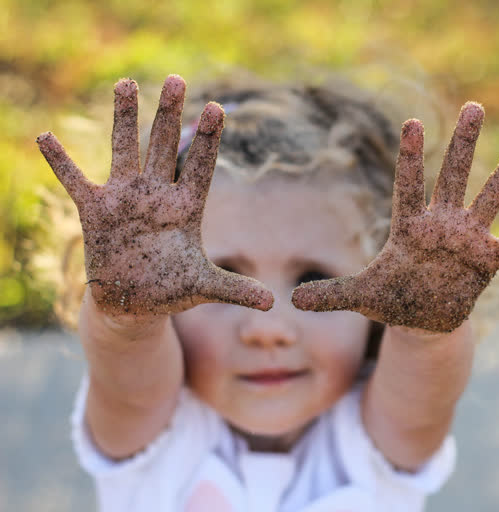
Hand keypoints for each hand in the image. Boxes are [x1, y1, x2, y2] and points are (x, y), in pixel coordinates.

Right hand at [37, 75, 272, 317]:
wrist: (134, 303)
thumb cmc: (171, 290)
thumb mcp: (203, 288)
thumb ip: (235, 289)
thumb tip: (271, 303)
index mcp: (186, 209)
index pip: (199, 167)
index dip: (208, 139)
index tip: (217, 108)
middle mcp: (157, 196)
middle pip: (164, 146)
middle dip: (169, 114)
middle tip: (177, 79)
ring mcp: (125, 199)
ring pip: (125, 150)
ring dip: (125, 118)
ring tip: (127, 83)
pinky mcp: (95, 212)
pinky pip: (75, 181)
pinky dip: (61, 162)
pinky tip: (46, 136)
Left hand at [292, 102, 498, 331]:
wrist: (421, 319)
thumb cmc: (392, 300)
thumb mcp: (362, 298)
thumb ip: (332, 295)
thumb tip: (291, 299)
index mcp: (409, 228)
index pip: (408, 187)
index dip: (411, 158)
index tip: (412, 124)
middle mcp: (442, 225)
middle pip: (454, 178)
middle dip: (464, 145)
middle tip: (474, 107)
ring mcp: (467, 241)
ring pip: (490, 200)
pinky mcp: (486, 263)